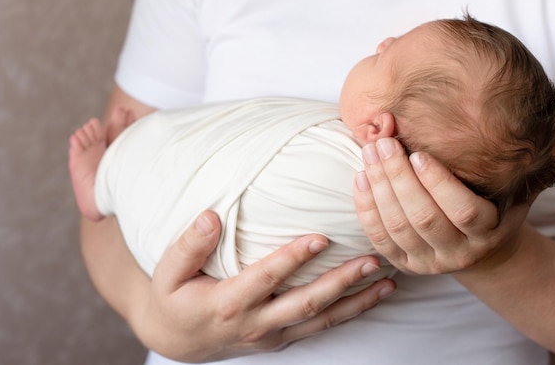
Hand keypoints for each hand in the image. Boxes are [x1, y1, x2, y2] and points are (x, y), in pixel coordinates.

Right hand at [134, 211, 395, 361]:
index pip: (266, 278)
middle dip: (340, 283)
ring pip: (321, 320)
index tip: (321, 238)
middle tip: (371, 260)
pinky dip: (349, 313)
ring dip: (355, 301)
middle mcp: (255, 324)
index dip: (293, 259)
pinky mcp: (282, 338)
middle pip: (305, 304)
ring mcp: (271, 335)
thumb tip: (210, 216)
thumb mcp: (168, 273)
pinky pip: (320, 327)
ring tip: (387, 281)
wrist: (177, 339)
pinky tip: (373, 297)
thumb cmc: (173, 298)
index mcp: (228, 303)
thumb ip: (189, 245)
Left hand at [354, 137, 528, 274]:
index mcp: (486, 233)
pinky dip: (365, 209)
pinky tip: (360, 179)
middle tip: (383, 143)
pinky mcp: (403, 264)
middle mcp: (457, 253)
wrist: (478, 252)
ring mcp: (427, 261)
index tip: (419, 153)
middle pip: (422, 216)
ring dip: (378, 187)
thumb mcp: (516, 193)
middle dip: (398, 177)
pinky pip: (379, 238)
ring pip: (397, 226)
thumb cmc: (494, 211)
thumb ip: (532, 169)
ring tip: (369, 152)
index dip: (439, 183)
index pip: (463, 211)